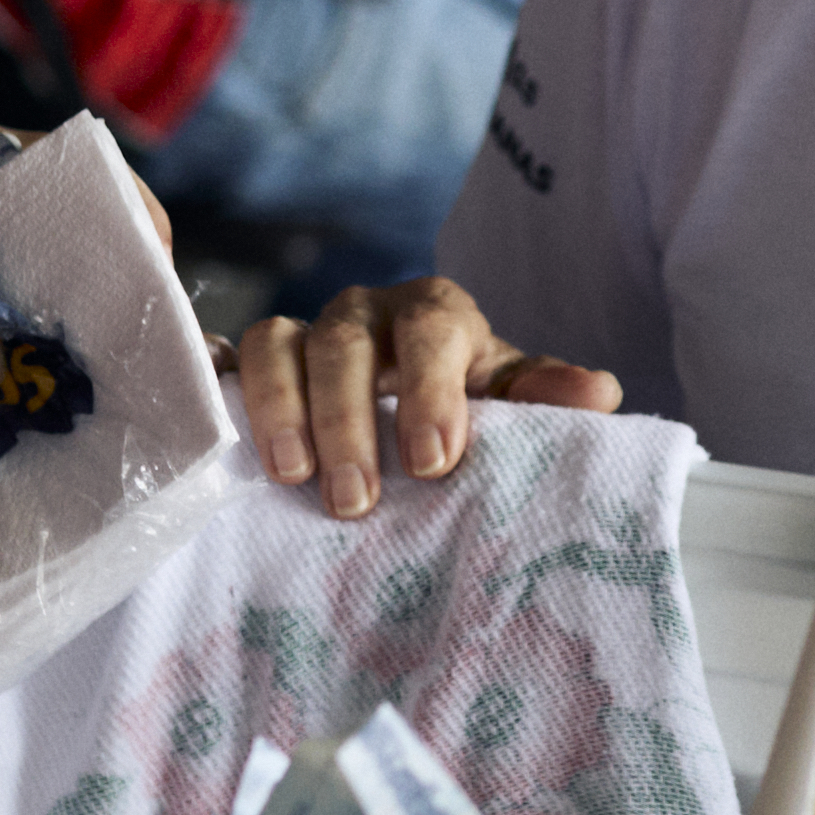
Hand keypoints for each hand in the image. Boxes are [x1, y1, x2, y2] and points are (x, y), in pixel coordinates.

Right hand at [231, 274, 625, 516]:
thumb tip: (601, 394)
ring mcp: (303, 333)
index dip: (428, 391)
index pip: (431, 331)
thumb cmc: (462, 405)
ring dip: (280, 410)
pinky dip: (217, 389)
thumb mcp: (506, 398)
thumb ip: (545, 396)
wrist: (410, 401)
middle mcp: (364, 313)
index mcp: (435, 314)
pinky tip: (213, 432)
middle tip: (355, 501)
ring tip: (292, 478)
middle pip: (343, 343)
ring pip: (276, 345)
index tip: (433, 462)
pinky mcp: (254, 364)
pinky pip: (225, 362)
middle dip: (348, 420)